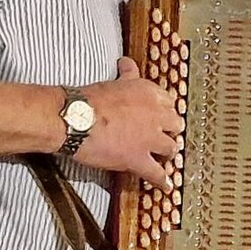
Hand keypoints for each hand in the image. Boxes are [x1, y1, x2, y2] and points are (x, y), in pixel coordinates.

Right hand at [71, 57, 183, 183]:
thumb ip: (128, 74)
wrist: (76, 119)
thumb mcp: (115, 81)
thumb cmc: (90, 99)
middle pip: (175, 125)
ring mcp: (150, 139)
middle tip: (163, 136)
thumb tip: (127, 62)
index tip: (162, 117)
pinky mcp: (139, 159)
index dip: (165, 112)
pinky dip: (162, 181)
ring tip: (165, 158)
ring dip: (168, 153)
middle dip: (170, 131)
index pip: (170, 103)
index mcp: (151, 94)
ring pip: (170, 148)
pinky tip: (166, 186)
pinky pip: (156, 173)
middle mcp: (157, 115)